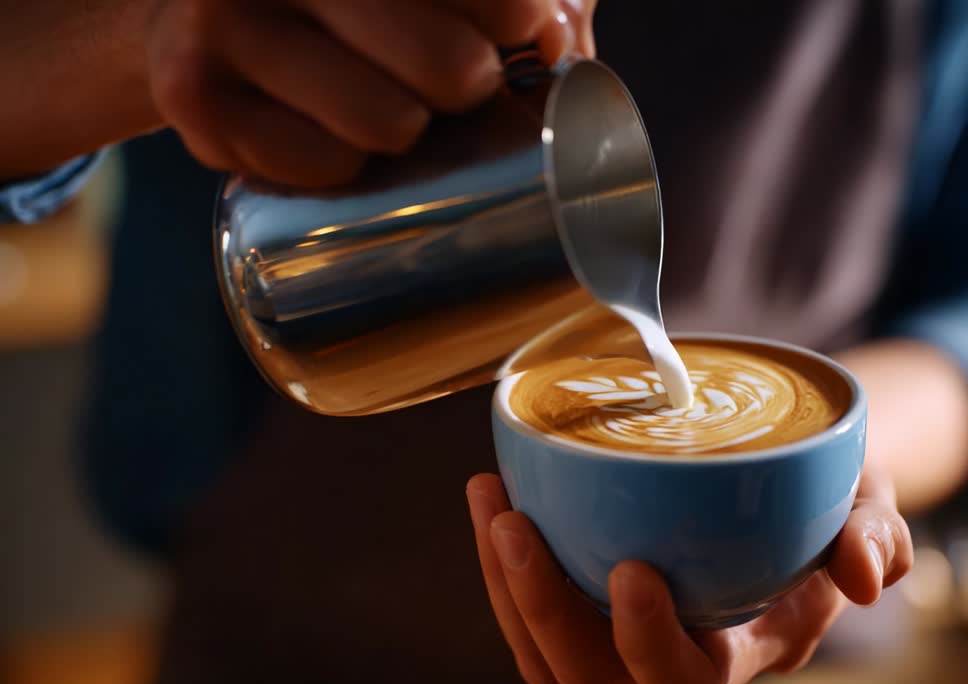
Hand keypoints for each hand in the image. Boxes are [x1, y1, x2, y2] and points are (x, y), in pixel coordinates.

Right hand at [145, 0, 596, 186]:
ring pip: (387, 124)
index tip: (518, 38)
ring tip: (385, 113)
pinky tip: (327, 136)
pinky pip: (321, 165)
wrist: (191, 17)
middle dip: (467, 88)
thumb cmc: (343, 8)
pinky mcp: (193, 94)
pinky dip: (340, 167)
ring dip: (401, 134)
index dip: (523, 26)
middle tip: (449, 85)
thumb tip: (561, 41)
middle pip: (451, 66)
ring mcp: (228, 18)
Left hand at [466, 465, 912, 683]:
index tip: (631, 568)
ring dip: (503, 583)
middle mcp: (673, 645)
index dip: (647, 642)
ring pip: (543, 649)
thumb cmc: (834, 499)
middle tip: (518, 525)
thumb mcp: (871, 506)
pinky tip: (495, 489)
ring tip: (493, 501)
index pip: (685, 681)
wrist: (800, 481)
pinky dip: (500, 555)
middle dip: (541, 609)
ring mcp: (624, 622)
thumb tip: (862, 573)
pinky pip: (527, 602)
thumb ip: (876, 537)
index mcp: (739, 645)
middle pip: (588, 675)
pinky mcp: (591, 587)